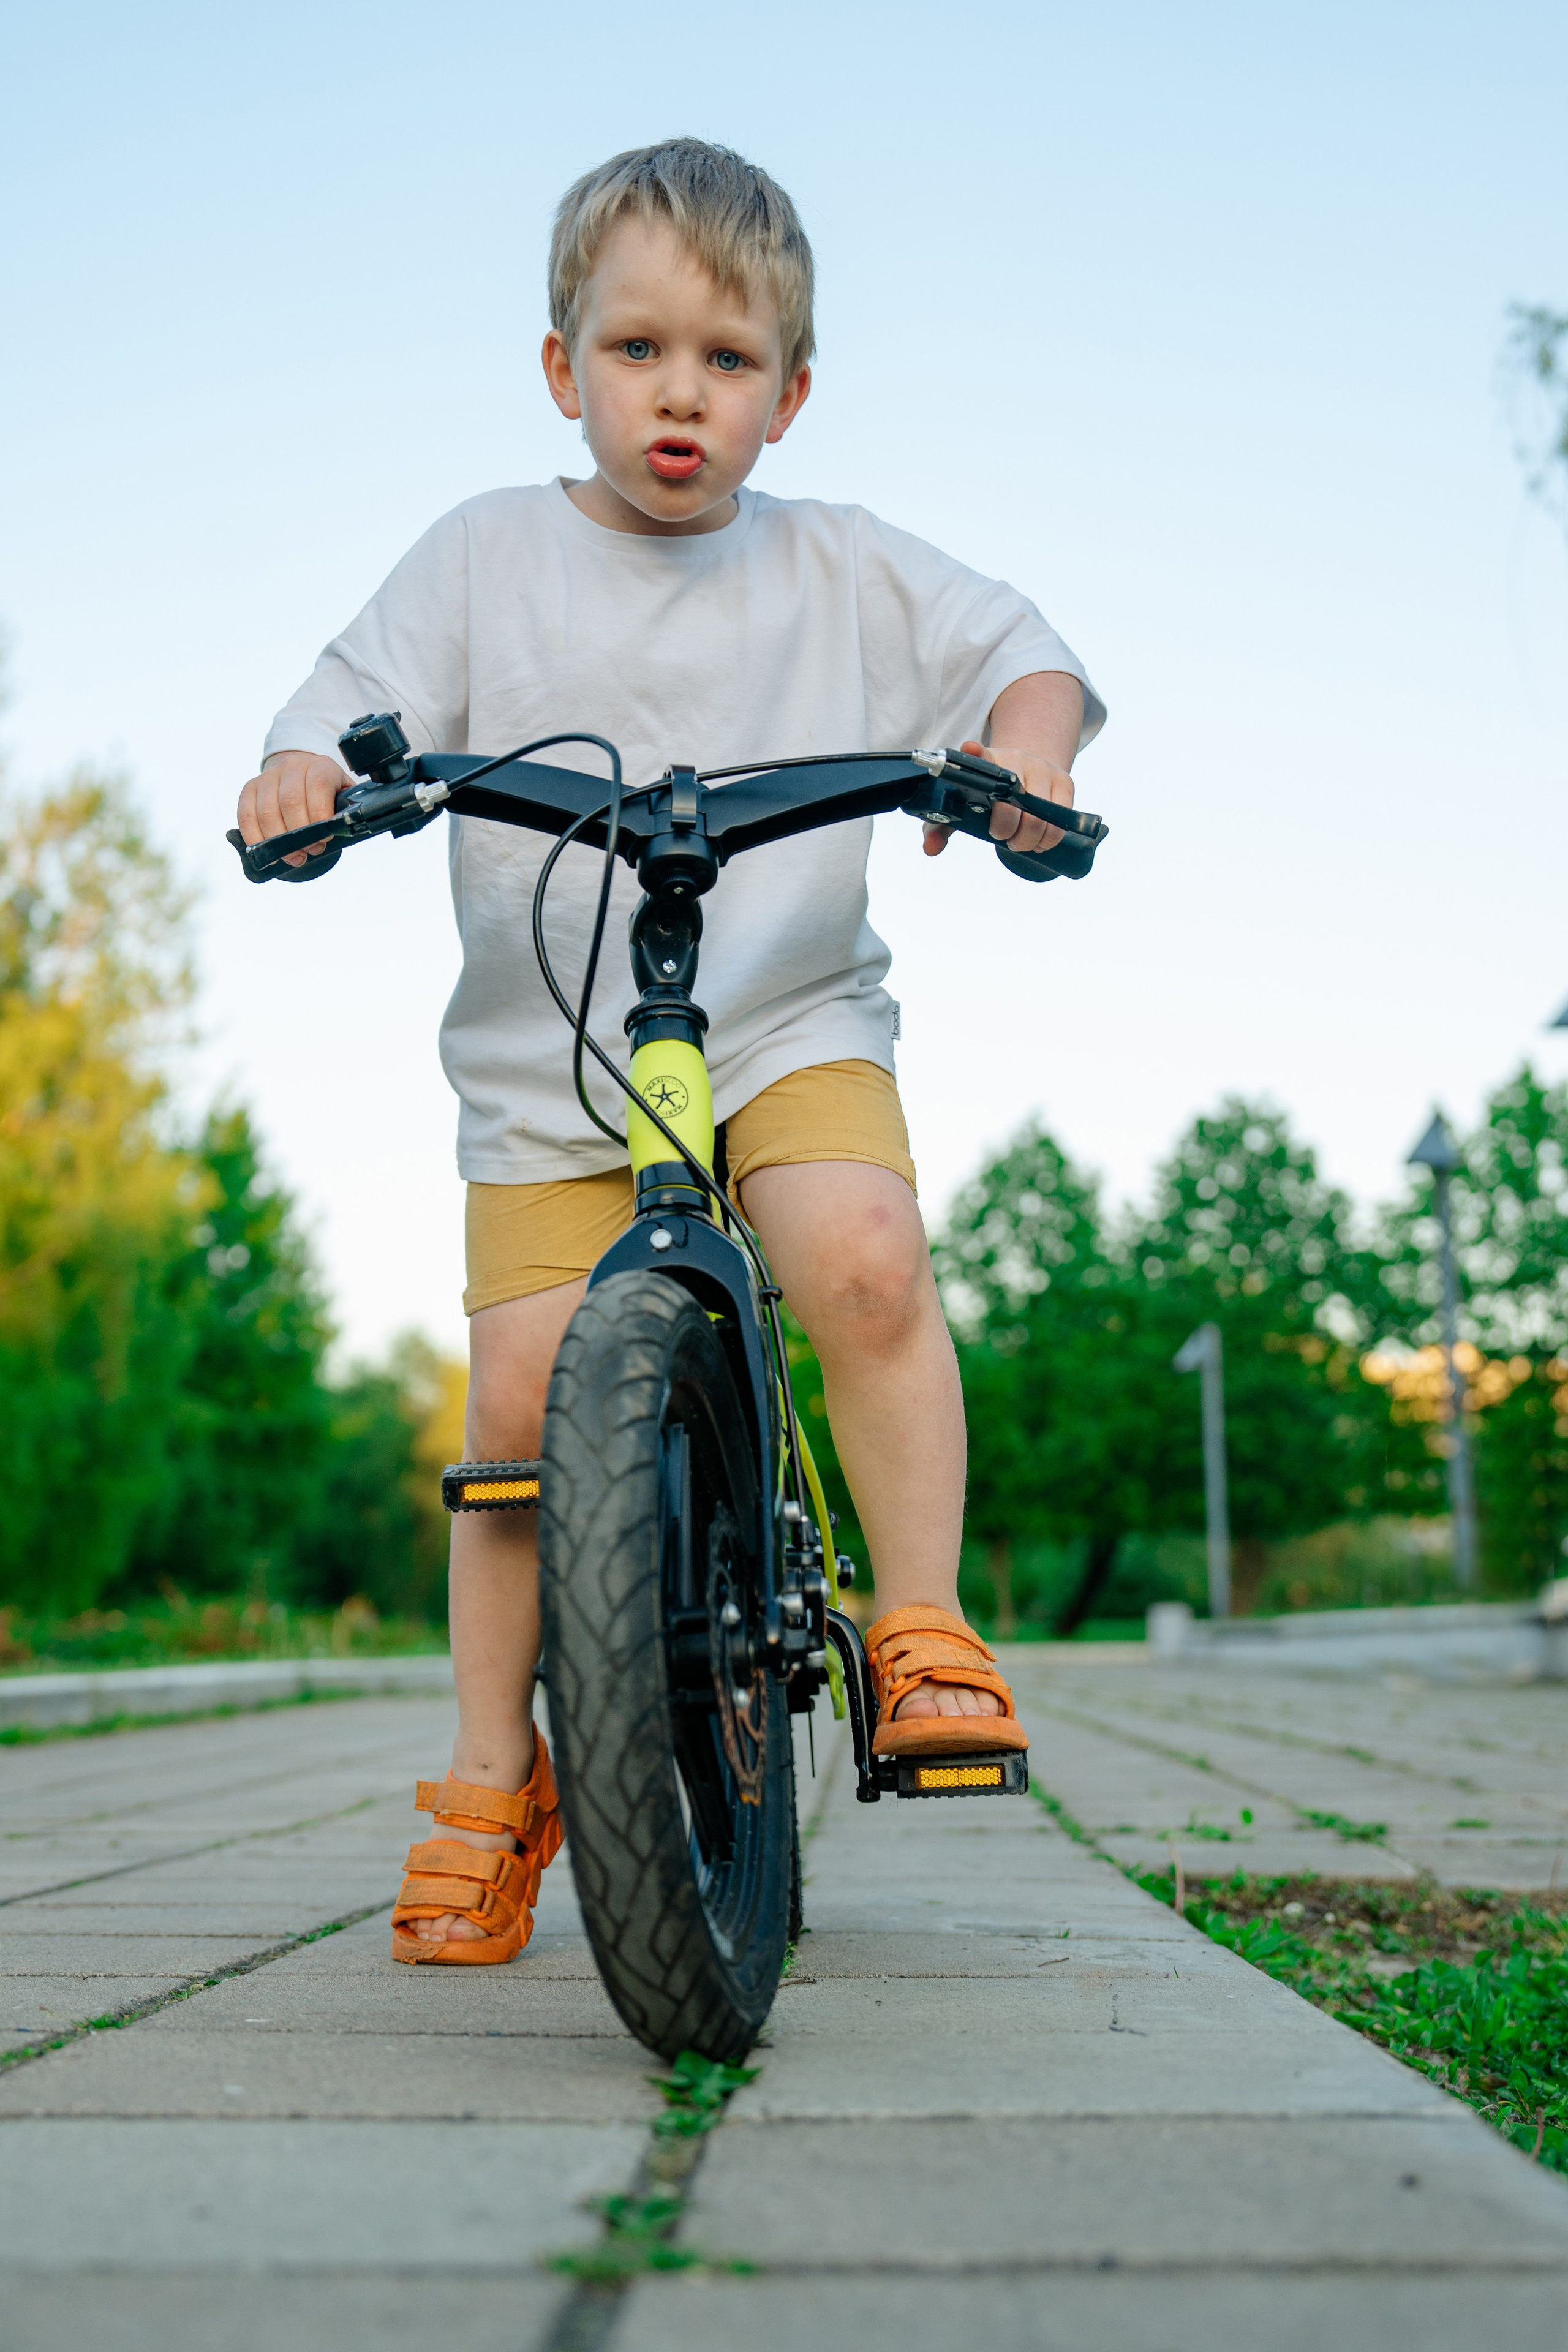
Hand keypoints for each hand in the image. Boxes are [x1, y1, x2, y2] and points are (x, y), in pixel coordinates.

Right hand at [236, 751, 349, 866]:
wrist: (301, 777)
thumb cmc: (326, 795)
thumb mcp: (343, 798)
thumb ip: (345, 812)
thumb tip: (344, 830)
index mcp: (320, 766)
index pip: (318, 786)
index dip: (320, 815)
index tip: (325, 838)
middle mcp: (293, 766)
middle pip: (290, 801)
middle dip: (300, 834)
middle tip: (310, 851)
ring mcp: (268, 776)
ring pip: (267, 811)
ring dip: (279, 841)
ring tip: (294, 857)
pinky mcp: (250, 788)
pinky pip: (246, 815)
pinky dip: (255, 838)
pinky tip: (268, 853)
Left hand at [921, 738, 1073, 858]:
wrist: (1028, 767)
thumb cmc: (989, 793)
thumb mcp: (963, 804)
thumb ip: (940, 826)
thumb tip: (930, 849)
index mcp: (986, 761)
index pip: (979, 754)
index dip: (975, 753)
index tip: (971, 750)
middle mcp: (1015, 758)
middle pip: (1012, 803)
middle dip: (1007, 832)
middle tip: (1005, 840)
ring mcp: (1042, 768)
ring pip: (1040, 816)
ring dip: (1030, 840)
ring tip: (1021, 843)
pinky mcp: (1064, 780)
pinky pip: (1061, 819)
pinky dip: (1050, 838)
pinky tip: (1041, 841)